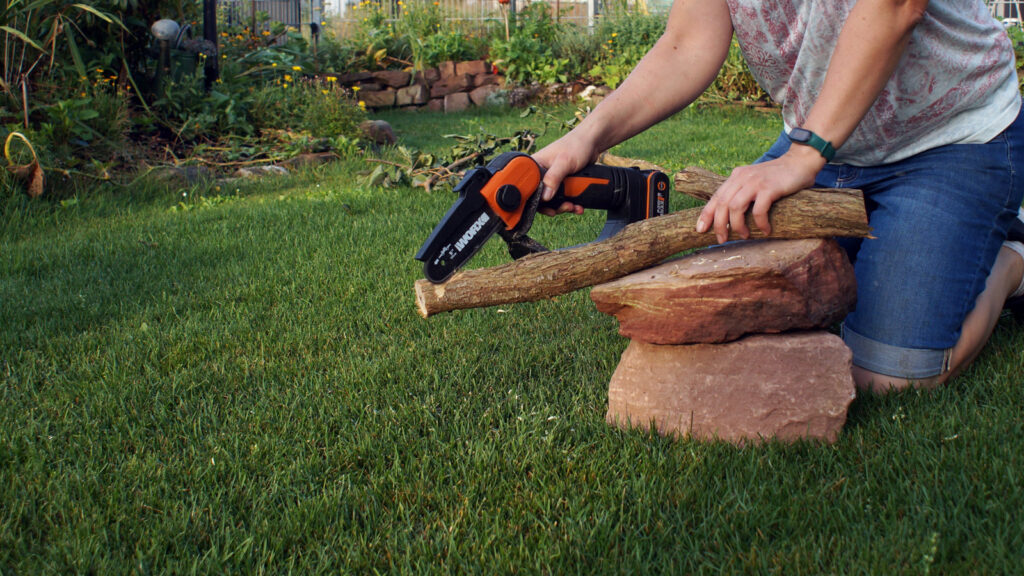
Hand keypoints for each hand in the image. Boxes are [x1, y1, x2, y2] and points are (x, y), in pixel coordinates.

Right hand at [532, 133, 597, 216]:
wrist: (592, 142)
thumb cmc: (575, 145)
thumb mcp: (564, 162)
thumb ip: (553, 178)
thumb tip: (545, 197)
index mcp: (536, 167)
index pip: (529, 188)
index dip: (536, 201)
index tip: (548, 208)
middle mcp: (542, 174)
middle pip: (542, 198)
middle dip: (554, 207)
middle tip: (565, 207)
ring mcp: (553, 180)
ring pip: (554, 200)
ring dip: (564, 207)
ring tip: (574, 207)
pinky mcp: (563, 183)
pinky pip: (564, 198)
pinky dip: (571, 204)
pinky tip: (578, 206)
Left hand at [696, 147, 824, 243]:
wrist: (801, 162)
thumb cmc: (778, 177)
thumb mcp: (754, 181)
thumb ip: (743, 192)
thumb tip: (730, 215)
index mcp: (736, 177)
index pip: (716, 197)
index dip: (706, 214)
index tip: (700, 230)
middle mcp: (742, 178)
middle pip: (722, 204)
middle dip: (719, 225)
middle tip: (722, 239)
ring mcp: (755, 182)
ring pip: (735, 208)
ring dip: (737, 225)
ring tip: (744, 236)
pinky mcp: (769, 188)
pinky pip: (758, 210)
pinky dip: (760, 223)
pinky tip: (765, 230)